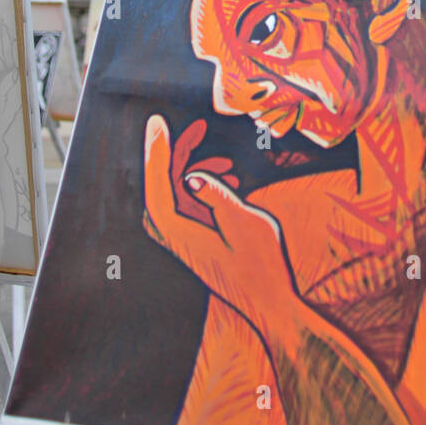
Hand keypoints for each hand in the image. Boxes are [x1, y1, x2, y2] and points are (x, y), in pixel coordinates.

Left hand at [143, 113, 297, 333]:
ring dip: (198, 169)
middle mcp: (173, 234)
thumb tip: (193, 177)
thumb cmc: (262, 265)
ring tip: (229, 162)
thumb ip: (218, 197)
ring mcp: (182, 237)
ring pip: (178, 191)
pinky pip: (189, 202)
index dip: (156, 151)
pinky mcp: (193, 237)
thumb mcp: (247, 224)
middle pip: (164, 184)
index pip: (157, 186)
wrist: (269, 301)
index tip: (158, 123)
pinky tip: (233, 180)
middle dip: (180, 152)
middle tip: (199, 126)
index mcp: (178, 232)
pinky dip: (206, 186)